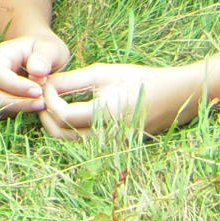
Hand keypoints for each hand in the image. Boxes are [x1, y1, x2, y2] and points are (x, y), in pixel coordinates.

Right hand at [0, 29, 71, 116]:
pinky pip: (3, 111)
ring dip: (18, 109)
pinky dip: (19, 112)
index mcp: (1, 55)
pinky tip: (37, 107)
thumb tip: (36, 71)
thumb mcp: (50, 47)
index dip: (15, 86)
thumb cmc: (46, 49)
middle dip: (16, 102)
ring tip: (42, 105)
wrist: (42, 55)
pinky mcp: (0, 100)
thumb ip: (44, 57)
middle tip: (42, 103)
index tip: (38, 91)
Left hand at [43, 62, 180, 139]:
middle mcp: (108, 135)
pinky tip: (71, 108)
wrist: (176, 96)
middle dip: (47, 115)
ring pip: (72, 140)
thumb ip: (72, 81)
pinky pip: (85, 140)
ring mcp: (113, 145)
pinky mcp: (114, 146)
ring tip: (54, 100)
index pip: (64, 116)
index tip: (46, 84)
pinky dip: (72, 127)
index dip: (49, 100)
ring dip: (58, 122)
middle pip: (63, 134)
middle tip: (43, 94)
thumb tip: (44, 83)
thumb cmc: (140, 79)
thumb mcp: (104, 74)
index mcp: (106, 114)